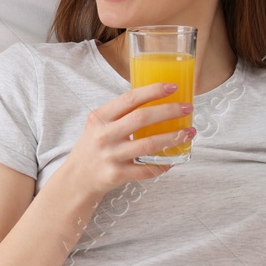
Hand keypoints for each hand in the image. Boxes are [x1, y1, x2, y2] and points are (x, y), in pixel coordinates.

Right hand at [56, 82, 195, 199]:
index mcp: (100, 118)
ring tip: (189, 132)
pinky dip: (163, 164)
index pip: (130, 99)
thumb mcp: (98, 125)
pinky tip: (174, 159)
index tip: (173, 87)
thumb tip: (155, 101)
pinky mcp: (117, 174)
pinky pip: (146, 169)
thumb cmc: (93, 147)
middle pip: (142, 118)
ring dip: (173, 138)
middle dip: (169, 111)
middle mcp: (104, 135)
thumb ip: (120, 114)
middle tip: (188, 108)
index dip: (153, 91)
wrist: (77, 178)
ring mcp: (111, 156)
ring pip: (149, 145)